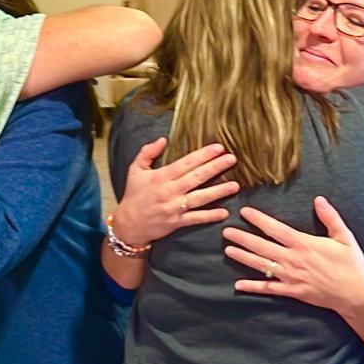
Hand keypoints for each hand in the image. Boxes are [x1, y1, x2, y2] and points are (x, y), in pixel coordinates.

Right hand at [112, 138, 238, 246]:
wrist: (128, 224)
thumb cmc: (133, 195)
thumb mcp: (135, 170)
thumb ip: (147, 152)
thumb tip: (162, 139)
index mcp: (161, 176)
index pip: (186, 163)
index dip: (203, 155)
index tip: (218, 148)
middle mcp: (170, 191)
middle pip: (197, 177)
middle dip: (215, 167)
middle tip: (232, 159)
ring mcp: (174, 207)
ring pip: (200, 198)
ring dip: (219, 191)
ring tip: (235, 185)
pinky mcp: (177, 222)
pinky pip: (196, 219)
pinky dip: (210, 216)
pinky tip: (224, 212)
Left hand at [223, 196, 363, 315]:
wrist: (355, 294)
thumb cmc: (351, 264)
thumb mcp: (344, 237)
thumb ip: (330, 217)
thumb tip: (319, 199)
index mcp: (303, 243)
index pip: (275, 229)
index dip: (258, 219)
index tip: (244, 212)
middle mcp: (293, 259)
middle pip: (262, 246)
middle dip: (242, 237)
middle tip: (226, 231)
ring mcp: (290, 276)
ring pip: (261, 266)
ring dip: (243, 257)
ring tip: (228, 250)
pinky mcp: (292, 292)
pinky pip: (269, 289)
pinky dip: (253, 287)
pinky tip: (238, 285)